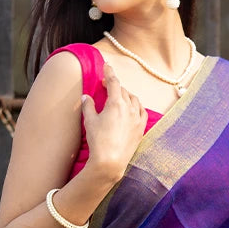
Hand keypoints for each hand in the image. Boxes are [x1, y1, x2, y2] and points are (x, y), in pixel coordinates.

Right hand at [81, 62, 147, 181]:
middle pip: (123, 91)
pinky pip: (142, 112)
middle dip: (115, 86)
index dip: (109, 72)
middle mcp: (129, 108)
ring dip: (127, 95)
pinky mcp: (141, 129)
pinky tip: (133, 108)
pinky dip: (137, 106)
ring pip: (134, 100)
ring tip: (120, 96)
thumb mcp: (89, 121)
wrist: (110, 162)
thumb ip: (88, 106)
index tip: (106, 65)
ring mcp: (137, 119)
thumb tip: (86, 97)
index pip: (113, 82)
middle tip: (107, 85)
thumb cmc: (98, 141)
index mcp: (116, 103)